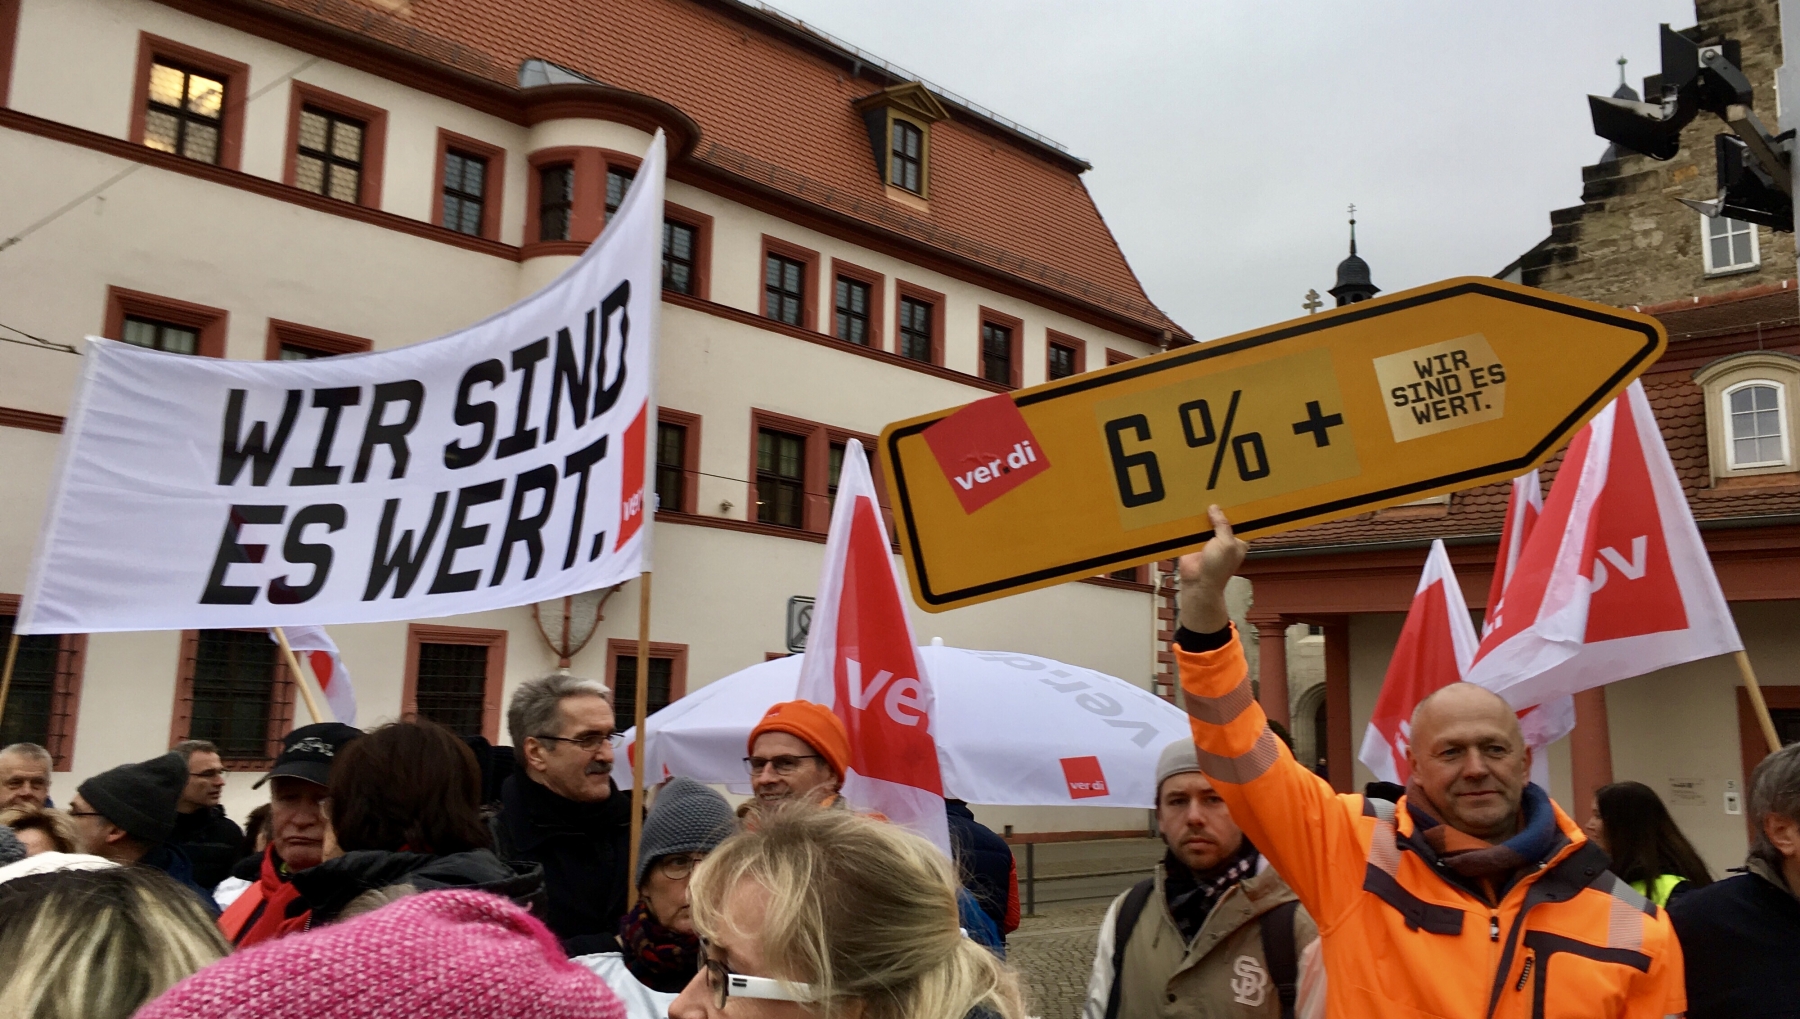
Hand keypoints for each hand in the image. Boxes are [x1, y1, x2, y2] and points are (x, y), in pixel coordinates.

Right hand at [1177, 505, 1246, 633]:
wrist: (1198, 583)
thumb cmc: (1217, 569)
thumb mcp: (1226, 544)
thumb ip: (1222, 525)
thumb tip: (1215, 508)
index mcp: (1236, 541)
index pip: (1237, 521)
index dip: (1234, 510)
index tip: (1231, 495)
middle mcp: (1222, 539)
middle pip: (1219, 519)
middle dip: (1216, 510)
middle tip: (1213, 491)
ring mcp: (1207, 540)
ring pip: (1205, 522)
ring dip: (1201, 515)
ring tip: (1199, 497)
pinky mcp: (1192, 542)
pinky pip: (1191, 529)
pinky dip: (1189, 522)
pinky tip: (1187, 510)